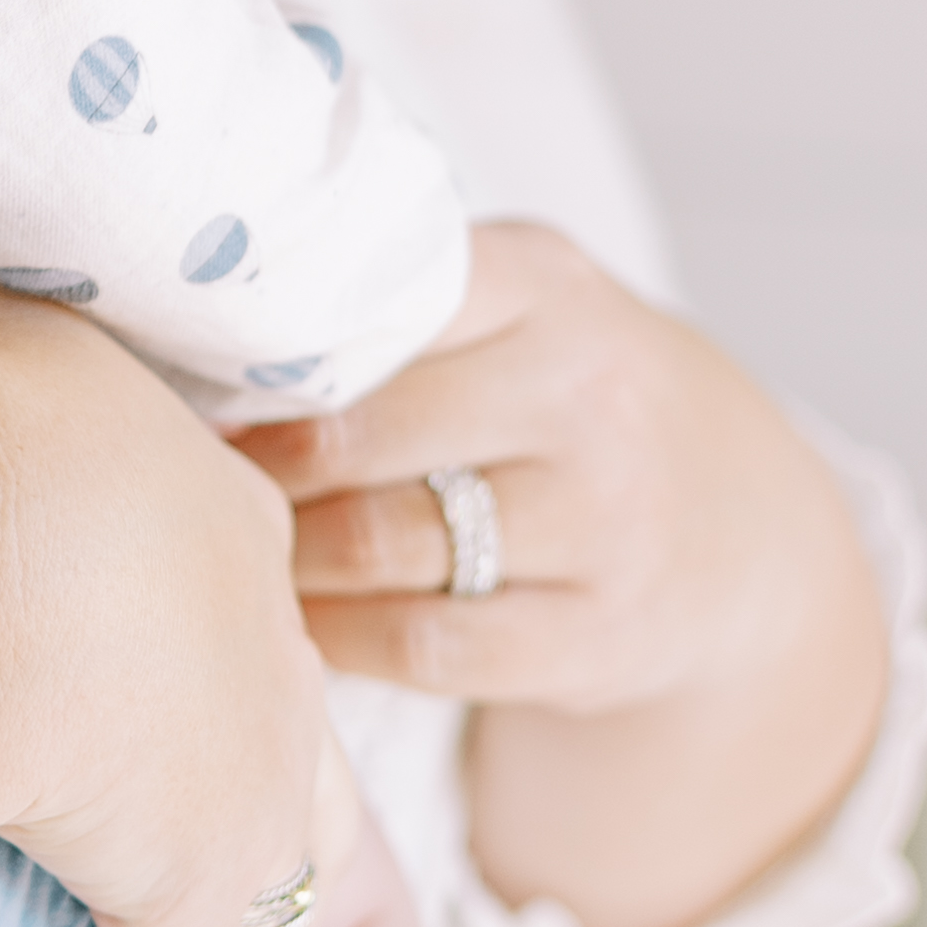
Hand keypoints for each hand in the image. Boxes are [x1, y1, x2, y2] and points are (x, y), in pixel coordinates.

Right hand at [0, 270, 343, 926]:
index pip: (228, 612)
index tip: (136, 699)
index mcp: (215, 524)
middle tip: (170, 878)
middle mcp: (258, 657)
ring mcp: (240, 781)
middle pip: (276, 759)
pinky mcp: (189, 890)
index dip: (188, 663)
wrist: (2, 533)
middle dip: (234, 826)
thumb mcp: (2, 338)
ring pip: (251, 900)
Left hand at [229, 219, 891, 926]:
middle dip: (256, 465)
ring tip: (230, 549)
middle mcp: (587, 393)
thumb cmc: (572, 398)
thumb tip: (203, 321)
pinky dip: (338, 638)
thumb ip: (402, 297)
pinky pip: (425, 643)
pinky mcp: (600, 634)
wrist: (741, 525)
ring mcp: (605, 519)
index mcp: (546, 284)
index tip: (200, 380)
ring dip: (284, 554)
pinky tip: (294, 624)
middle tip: (185, 479)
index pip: (377, 300)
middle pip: (360, 433)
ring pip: (384, 542)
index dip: (267, 350)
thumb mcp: (522, 304)